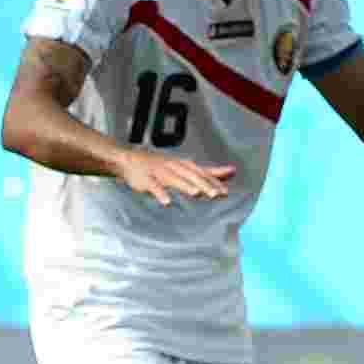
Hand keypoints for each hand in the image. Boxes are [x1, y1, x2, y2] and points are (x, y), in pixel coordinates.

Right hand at [119, 148, 235, 205]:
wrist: (130, 161)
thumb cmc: (162, 166)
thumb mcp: (187, 167)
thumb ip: (209, 172)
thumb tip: (232, 171)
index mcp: (184, 165)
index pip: (202, 173)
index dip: (213, 182)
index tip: (225, 193)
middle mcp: (174, 167)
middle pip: (191, 176)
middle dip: (204, 185)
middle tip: (216, 195)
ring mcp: (160, 172)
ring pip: (174, 179)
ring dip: (185, 186)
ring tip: (196, 194)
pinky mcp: (146, 180)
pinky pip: (154, 186)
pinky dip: (160, 193)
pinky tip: (167, 203)